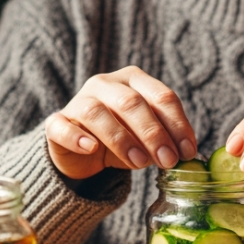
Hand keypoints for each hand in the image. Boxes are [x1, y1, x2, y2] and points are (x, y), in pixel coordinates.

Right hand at [44, 66, 197, 180]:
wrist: (81, 152)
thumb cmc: (122, 139)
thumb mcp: (146, 139)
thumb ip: (164, 141)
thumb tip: (184, 156)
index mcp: (134, 80)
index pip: (161, 96)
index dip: (178, 124)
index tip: (187, 152)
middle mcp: (106, 83)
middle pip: (131, 102)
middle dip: (153, 133)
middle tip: (167, 160)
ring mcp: (78, 101)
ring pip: (97, 112)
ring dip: (122, 139)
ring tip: (139, 163)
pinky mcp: (56, 122)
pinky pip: (62, 126)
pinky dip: (77, 138)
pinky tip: (91, 149)